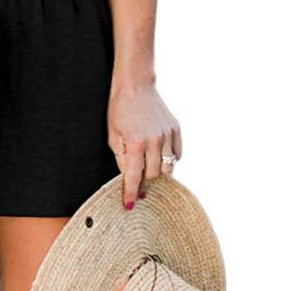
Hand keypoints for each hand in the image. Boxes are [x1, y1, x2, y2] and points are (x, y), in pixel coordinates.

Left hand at [107, 79, 181, 208]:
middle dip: (145, 183)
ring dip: (158, 173)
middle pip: (153, 175)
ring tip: (149, 171)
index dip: (130, 193)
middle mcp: (154, 140)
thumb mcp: (113, 136)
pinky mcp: (176, 129)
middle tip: (138, 184)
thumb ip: (121, 158)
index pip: (133, 176)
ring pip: (168, 167)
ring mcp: (168, 135)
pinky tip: (160, 157)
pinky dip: (170, 160)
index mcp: (135, 143)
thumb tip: (128, 177)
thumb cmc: (120, 110)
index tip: (129, 205)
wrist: (135, 86)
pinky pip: (177, 155)